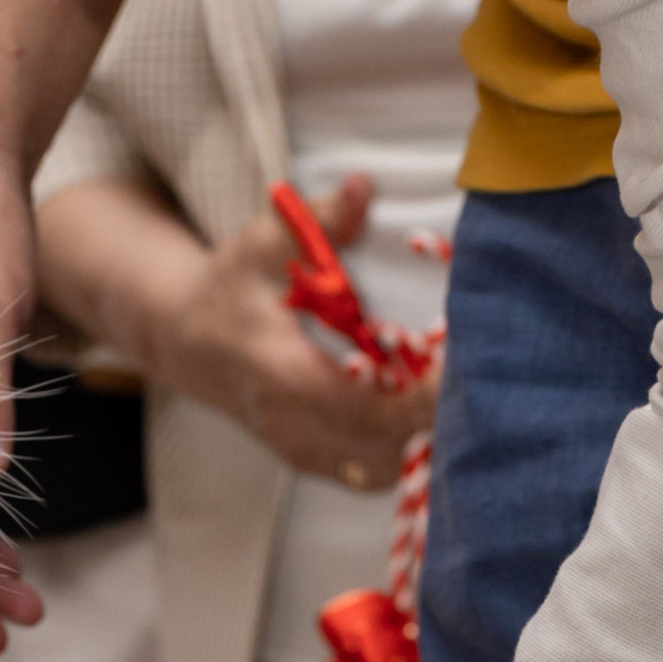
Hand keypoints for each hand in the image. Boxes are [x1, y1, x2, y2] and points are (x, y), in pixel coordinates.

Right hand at [147, 179, 435, 486]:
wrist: (188, 343)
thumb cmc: (234, 284)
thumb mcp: (265, 239)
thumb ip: (321, 218)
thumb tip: (363, 187)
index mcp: (277, 370)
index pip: (353, 403)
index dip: (410, 397)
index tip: (457, 370)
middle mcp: (286, 422)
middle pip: (374, 443)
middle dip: (429, 416)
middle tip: (474, 375)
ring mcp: (298, 448)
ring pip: (374, 469)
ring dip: (417, 437)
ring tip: (449, 393)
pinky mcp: (309, 459)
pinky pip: (366, 474)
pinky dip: (401, 450)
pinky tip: (422, 414)